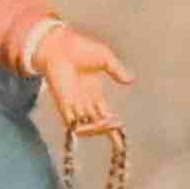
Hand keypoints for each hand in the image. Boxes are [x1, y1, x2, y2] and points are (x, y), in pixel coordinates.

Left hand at [35, 23, 129, 139]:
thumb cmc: (78, 48)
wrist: (58, 46)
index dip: (115, 129)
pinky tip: (92, 127)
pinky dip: (84, 129)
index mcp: (95, 94)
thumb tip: (130, 80)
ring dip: (100, 129)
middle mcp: (85, 103)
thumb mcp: (104, 57)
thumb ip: (116, 70)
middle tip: (119, 129)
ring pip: (89, 127)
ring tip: (109, 123)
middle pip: (99, 125)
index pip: (107, 117)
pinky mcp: (64, 105)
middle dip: (110, 132)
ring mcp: (74, 105)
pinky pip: (73, 125)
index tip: (123, 142)